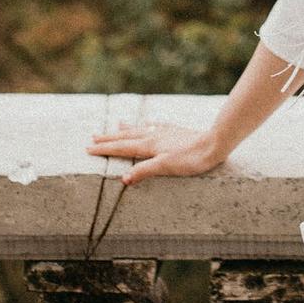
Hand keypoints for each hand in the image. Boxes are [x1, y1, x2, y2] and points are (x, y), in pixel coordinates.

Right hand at [85, 119, 228, 185]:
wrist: (214, 143)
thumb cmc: (191, 158)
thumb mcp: (166, 167)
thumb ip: (144, 171)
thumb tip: (123, 179)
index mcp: (149, 145)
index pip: (122, 147)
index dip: (105, 149)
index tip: (89, 149)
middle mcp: (154, 135)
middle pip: (127, 136)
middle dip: (110, 138)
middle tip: (93, 137)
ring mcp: (164, 132)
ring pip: (139, 129)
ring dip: (125, 129)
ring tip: (116, 124)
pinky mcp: (175, 131)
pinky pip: (155, 126)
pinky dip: (145, 125)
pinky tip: (147, 124)